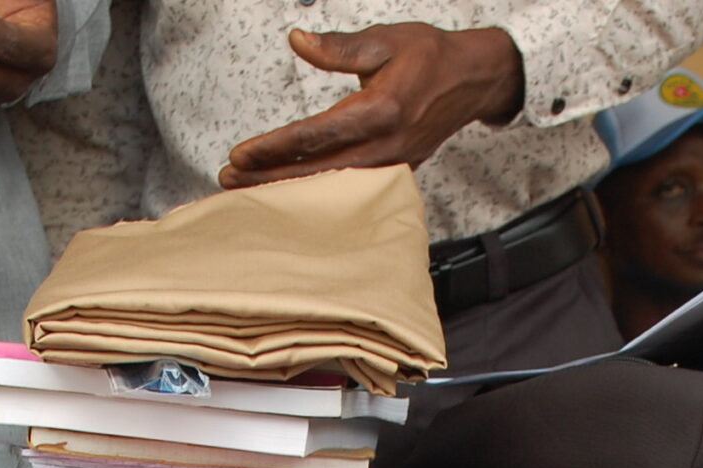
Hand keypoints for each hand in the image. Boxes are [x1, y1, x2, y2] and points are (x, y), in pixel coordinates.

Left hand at [221, 24, 521, 187]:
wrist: (473, 80)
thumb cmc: (430, 56)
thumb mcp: (385, 39)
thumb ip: (339, 46)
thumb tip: (298, 40)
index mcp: (381, 110)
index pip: (316, 135)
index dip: (276, 147)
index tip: (242, 154)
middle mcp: (386, 144)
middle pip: (317, 171)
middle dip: (270, 179)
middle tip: (229, 181)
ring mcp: (391, 164)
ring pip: (330, 186)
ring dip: (287, 190)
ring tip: (248, 191)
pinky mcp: (394, 172)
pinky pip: (347, 189)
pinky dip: (314, 193)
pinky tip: (287, 193)